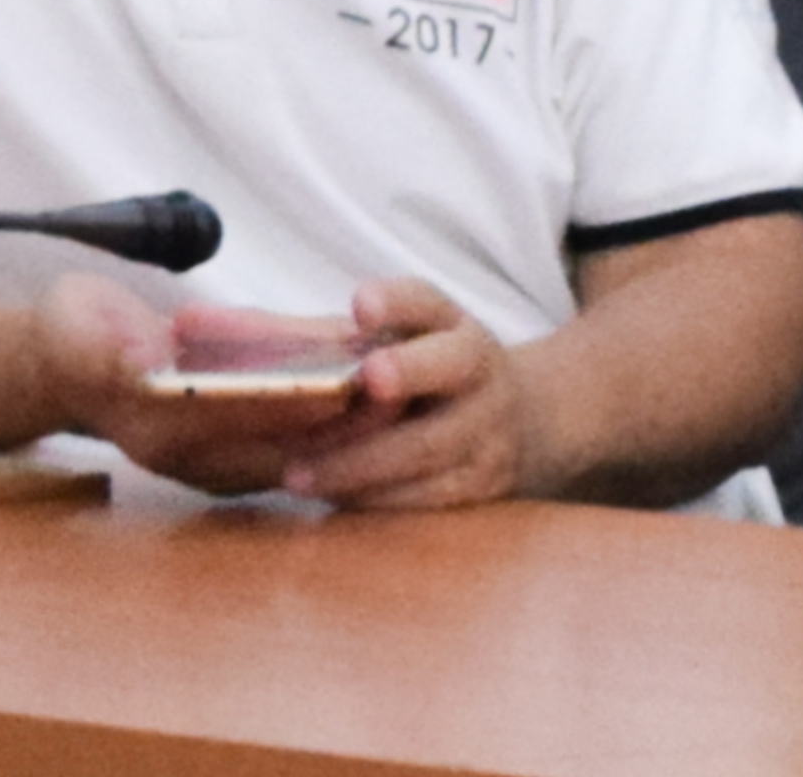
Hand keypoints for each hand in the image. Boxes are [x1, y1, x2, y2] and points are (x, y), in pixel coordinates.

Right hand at [31, 276, 405, 498]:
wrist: (61, 361)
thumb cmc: (67, 342)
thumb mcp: (76, 338)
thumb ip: (109, 352)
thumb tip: (143, 358)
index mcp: (160, 433)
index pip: (241, 422)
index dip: (295, 403)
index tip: (350, 383)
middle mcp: (197, 453)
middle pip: (282, 440)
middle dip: (340, 418)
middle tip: (401, 391)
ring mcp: (217, 446)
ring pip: (296, 435)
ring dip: (346, 414)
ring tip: (405, 385)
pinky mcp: (232, 431)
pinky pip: (291, 422)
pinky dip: (328, 397)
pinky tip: (370, 366)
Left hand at [272, 278, 537, 510]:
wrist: (524, 424)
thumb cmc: (439, 379)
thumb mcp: (421, 342)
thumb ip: (366, 341)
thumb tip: (278, 348)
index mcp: (457, 331)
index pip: (428, 303)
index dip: (396, 302)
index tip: (361, 306)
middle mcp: (483, 374)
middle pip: (447, 368)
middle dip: (401, 374)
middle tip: (334, 406)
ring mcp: (490, 433)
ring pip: (427, 449)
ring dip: (357, 465)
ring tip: (298, 475)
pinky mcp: (483, 488)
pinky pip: (425, 499)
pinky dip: (374, 500)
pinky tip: (332, 498)